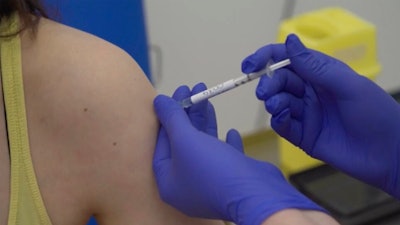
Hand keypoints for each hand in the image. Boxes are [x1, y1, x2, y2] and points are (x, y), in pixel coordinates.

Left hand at [152, 84, 324, 224]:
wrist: (255, 194)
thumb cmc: (213, 170)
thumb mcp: (186, 140)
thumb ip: (172, 119)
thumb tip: (158, 101)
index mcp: (169, 181)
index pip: (162, 142)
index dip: (169, 115)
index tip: (177, 93)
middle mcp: (187, 184)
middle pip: (184, 142)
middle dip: (189, 113)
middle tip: (194, 89)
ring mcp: (210, 183)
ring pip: (204, 146)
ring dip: (205, 121)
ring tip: (207, 98)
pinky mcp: (231, 180)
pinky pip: (224, 158)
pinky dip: (226, 143)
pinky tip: (231, 131)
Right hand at [242, 34, 399, 197]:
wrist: (388, 154)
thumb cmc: (376, 114)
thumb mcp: (347, 85)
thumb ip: (315, 66)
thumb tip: (289, 40)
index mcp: (321, 74)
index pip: (288, 59)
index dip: (266, 58)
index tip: (249, 65)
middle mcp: (311, 92)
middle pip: (279, 81)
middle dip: (268, 84)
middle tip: (264, 92)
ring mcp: (306, 114)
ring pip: (278, 102)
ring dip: (273, 102)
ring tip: (277, 107)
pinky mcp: (303, 135)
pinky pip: (283, 125)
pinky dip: (278, 120)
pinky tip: (282, 119)